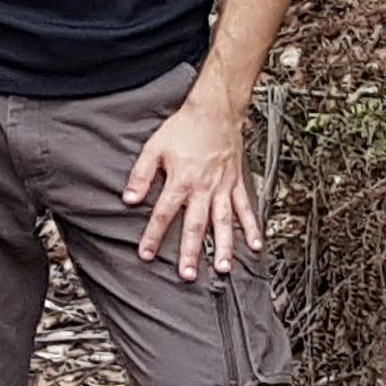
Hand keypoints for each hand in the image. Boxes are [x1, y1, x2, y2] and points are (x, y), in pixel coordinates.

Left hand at [123, 89, 255, 280]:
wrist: (215, 112)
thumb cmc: (184, 129)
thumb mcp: (154, 148)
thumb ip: (141, 175)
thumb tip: (129, 199)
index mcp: (181, 180)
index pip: (164, 214)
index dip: (153, 235)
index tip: (146, 254)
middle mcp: (204, 188)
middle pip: (196, 225)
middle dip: (191, 252)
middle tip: (188, 274)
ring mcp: (224, 187)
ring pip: (224, 222)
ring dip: (225, 247)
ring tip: (224, 269)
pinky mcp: (237, 183)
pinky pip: (246, 208)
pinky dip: (252, 227)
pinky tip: (256, 245)